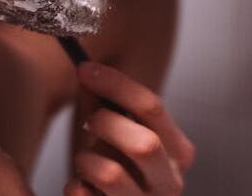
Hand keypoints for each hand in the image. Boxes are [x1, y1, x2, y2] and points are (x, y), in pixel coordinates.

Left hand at [65, 62, 194, 195]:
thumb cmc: (121, 172)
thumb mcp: (120, 137)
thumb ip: (106, 106)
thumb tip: (86, 72)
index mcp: (177, 151)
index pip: (152, 107)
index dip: (115, 84)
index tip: (83, 69)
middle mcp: (171, 182)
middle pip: (143, 143)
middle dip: (106, 125)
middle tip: (88, 124)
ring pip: (110, 174)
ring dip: (85, 160)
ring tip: (86, 163)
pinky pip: (83, 195)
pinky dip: (74, 185)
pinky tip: (82, 186)